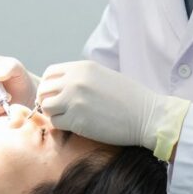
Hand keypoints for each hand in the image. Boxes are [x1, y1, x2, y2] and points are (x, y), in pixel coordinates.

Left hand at [36, 60, 189, 159]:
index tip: (57, 95)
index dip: (50, 86)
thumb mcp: (102, 76)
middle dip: (49, 100)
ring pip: (46, 107)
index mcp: (81, 68)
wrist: (148, 116)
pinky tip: (77, 125)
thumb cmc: (129, 98)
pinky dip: (62, 126)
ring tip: (69, 118)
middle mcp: (75, 81)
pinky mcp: (77, 120)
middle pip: (44, 90)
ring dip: (54, 114)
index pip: (50, 74)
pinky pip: (56, 123)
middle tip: (61, 110)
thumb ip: (81, 77)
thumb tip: (61, 85)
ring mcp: (74, 100)